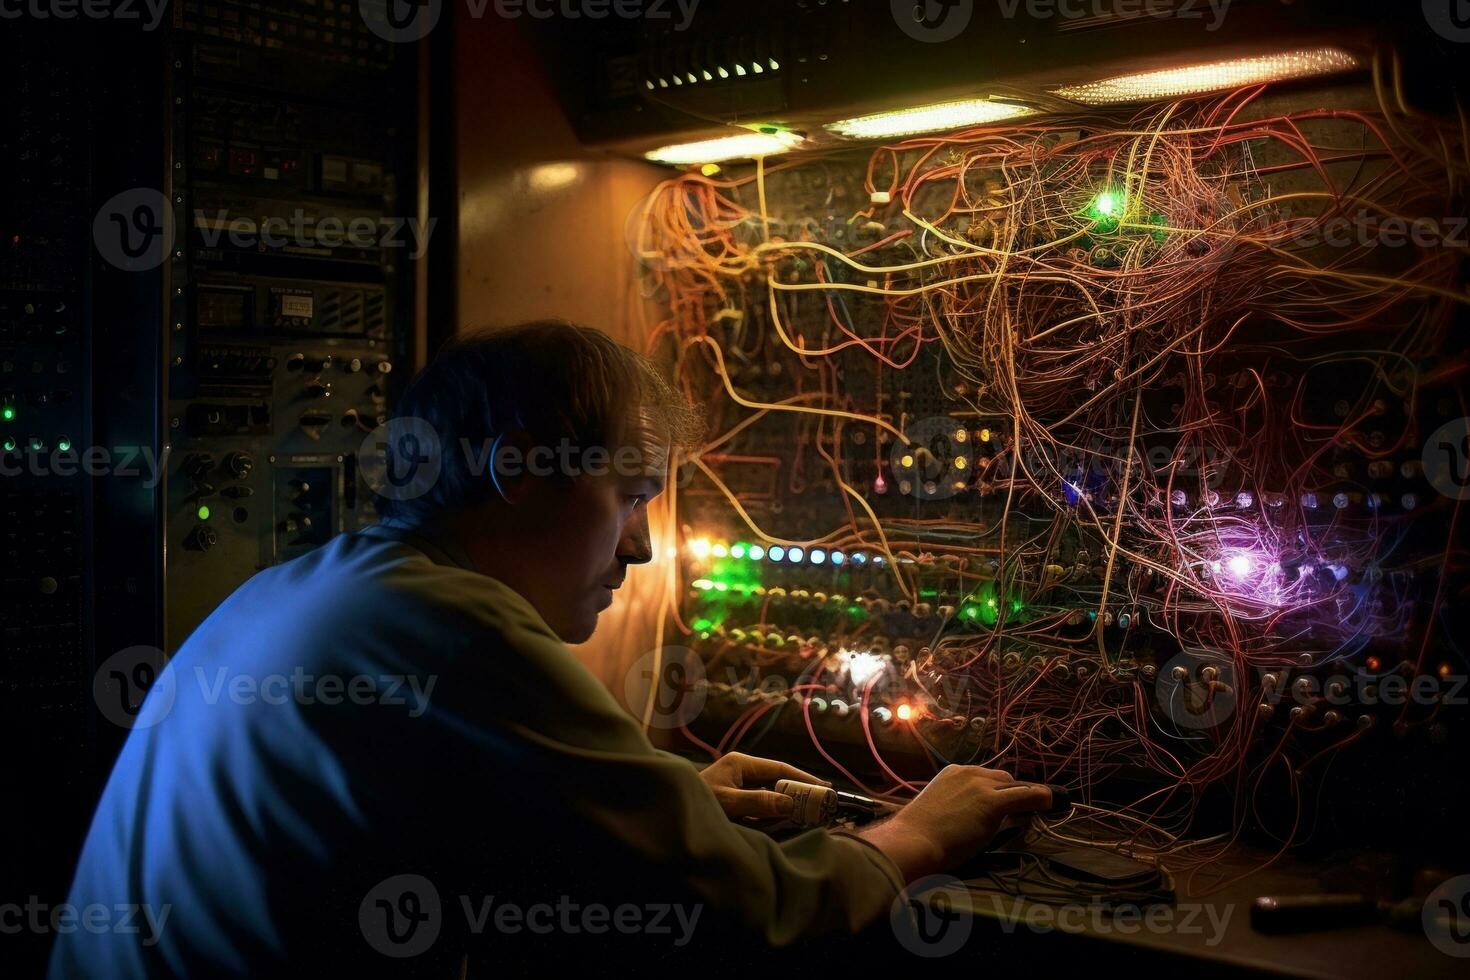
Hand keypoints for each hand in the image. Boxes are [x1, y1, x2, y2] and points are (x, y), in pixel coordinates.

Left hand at [698, 752, 829, 820]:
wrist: (670, 814)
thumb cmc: (698, 803)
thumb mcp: (730, 802)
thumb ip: (760, 802)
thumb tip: (790, 803)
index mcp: (741, 763)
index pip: (779, 768)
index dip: (803, 778)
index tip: (824, 788)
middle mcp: (741, 770)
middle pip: (776, 779)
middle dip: (797, 791)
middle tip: (819, 803)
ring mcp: (737, 783)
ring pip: (769, 792)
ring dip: (785, 802)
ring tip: (807, 812)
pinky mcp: (734, 798)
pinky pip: (759, 802)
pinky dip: (772, 810)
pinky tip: (782, 819)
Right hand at [857, 765, 1050, 881]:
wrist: (913, 841)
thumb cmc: (918, 835)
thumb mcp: (940, 811)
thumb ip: (958, 807)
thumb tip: (974, 818)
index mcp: (953, 773)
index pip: (986, 778)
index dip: (999, 792)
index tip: (1007, 804)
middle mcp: (968, 772)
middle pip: (1003, 779)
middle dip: (1013, 794)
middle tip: (1021, 812)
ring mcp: (981, 785)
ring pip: (1015, 787)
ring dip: (1028, 798)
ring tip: (1046, 806)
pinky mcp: (992, 802)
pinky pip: (1026, 796)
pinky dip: (1042, 798)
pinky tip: (1056, 801)